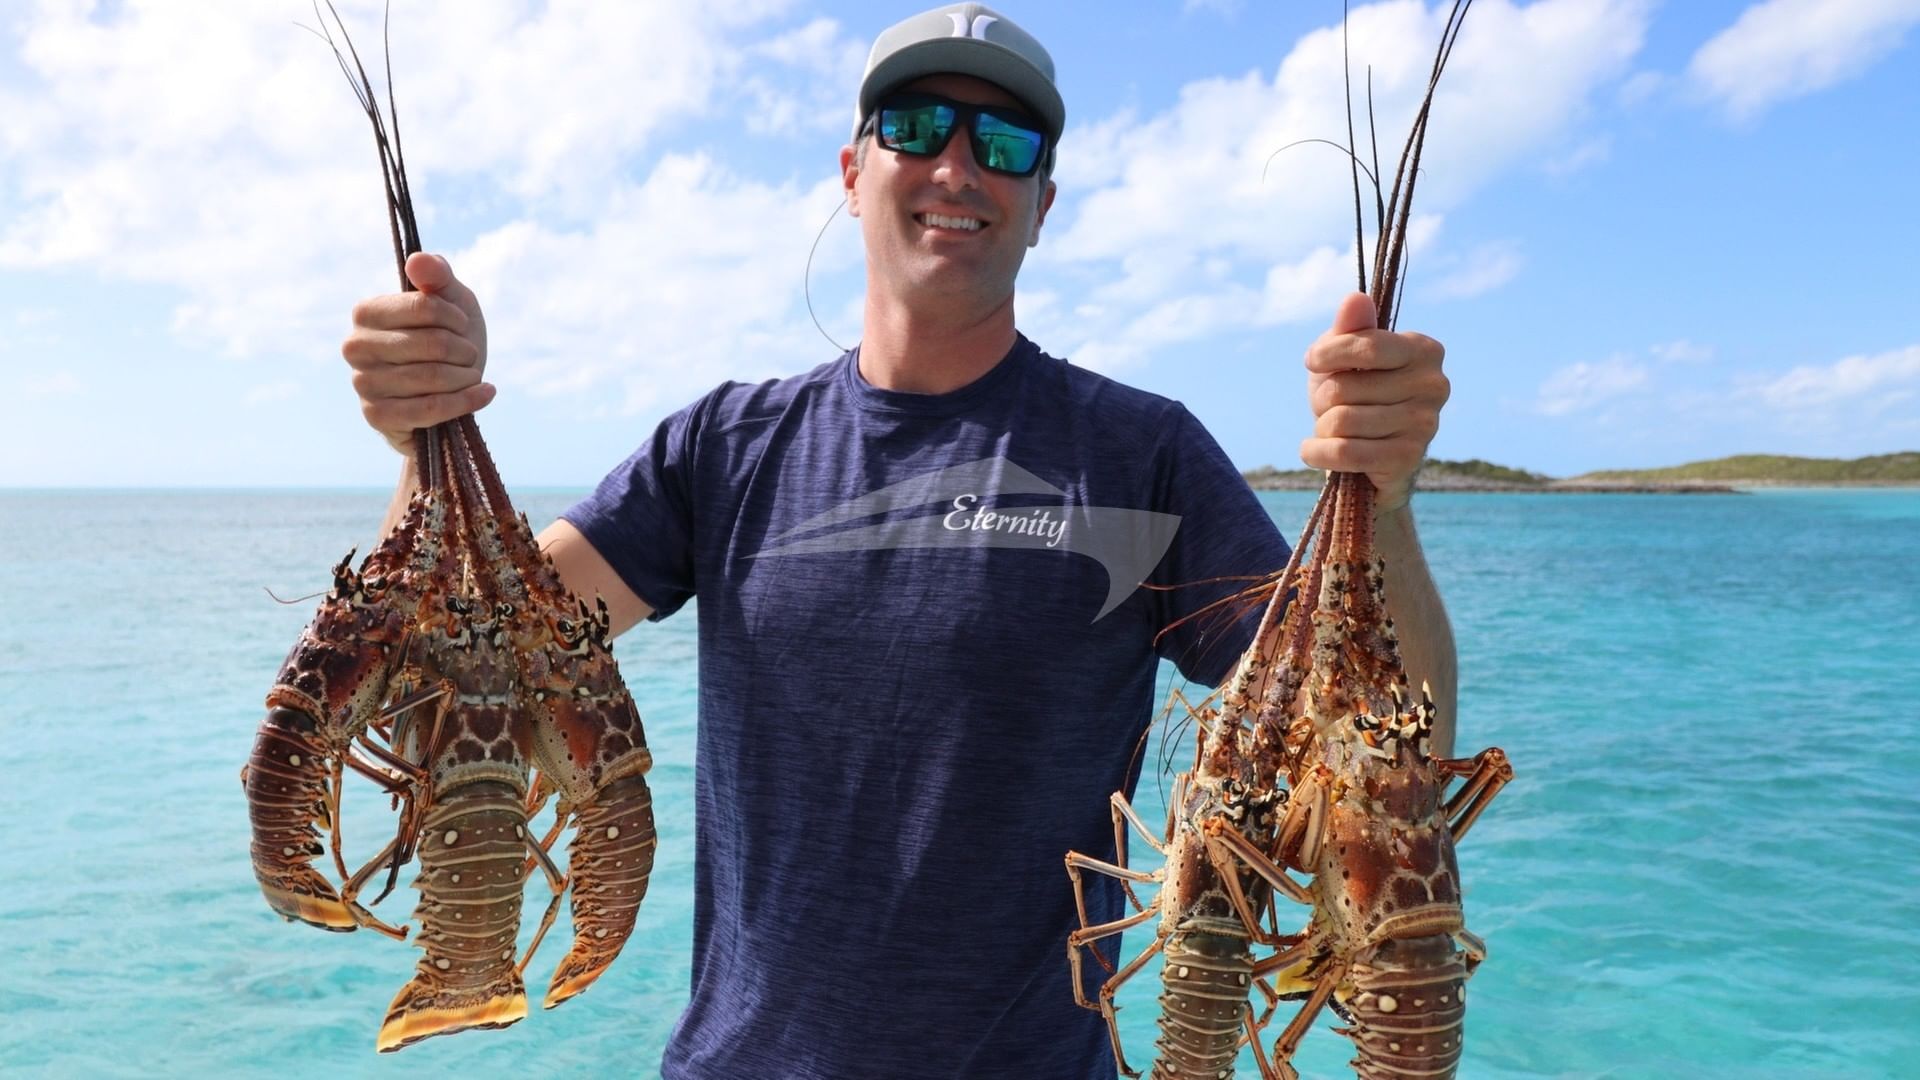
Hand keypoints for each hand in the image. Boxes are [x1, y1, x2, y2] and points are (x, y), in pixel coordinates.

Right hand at [341, 252, 492, 455]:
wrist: (444, 391)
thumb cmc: (447, 339)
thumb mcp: (450, 301)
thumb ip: (437, 276)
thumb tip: (418, 260)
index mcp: (366, 312)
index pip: (424, 307)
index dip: (455, 317)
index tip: (463, 325)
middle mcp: (355, 346)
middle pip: (433, 344)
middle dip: (464, 351)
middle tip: (469, 355)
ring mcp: (363, 383)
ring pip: (433, 377)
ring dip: (467, 376)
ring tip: (472, 374)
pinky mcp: (377, 416)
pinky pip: (430, 409)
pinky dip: (466, 401)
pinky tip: (485, 393)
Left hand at [1300, 292, 1448, 512]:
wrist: (1369, 455)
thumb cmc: (1356, 394)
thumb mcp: (1346, 357)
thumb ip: (1350, 327)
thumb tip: (1355, 300)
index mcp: (1424, 350)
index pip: (1368, 345)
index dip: (1329, 353)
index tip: (1312, 361)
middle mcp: (1434, 385)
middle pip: (1345, 388)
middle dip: (1322, 399)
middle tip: (1329, 406)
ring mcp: (1426, 424)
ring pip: (1342, 421)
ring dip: (1321, 426)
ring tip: (1329, 428)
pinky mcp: (1408, 459)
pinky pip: (1345, 452)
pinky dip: (1317, 452)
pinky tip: (1314, 450)